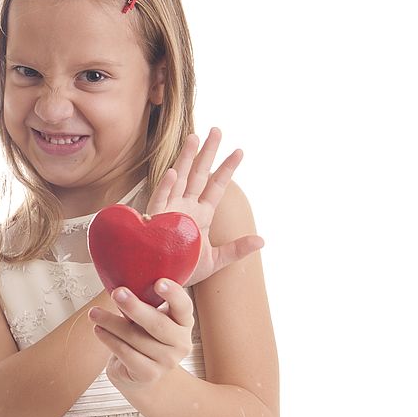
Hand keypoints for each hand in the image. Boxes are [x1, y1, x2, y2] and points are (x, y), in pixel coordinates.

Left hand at [89, 280, 193, 387]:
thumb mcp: (148, 316)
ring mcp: (167, 361)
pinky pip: (126, 353)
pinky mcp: (150, 374)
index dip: (173, 294)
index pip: (183, 306)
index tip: (159, 282)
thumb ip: (143, 301)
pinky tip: (98, 329)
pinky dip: (109, 339)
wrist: (141, 373)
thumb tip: (120, 278)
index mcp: (183, 321)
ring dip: (111, 323)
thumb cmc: (143, 335)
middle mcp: (181, 342)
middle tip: (116, 293)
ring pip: (136, 338)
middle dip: (135, 307)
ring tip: (94, 313)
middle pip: (158, 324)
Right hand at [145, 127, 263, 286]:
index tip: (240, 151)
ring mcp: (169, 211)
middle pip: (198, 174)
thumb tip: (262, 240)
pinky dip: (165, 186)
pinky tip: (173, 172)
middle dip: (207, 152)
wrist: (162, 285)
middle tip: (217, 130)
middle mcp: (185, 207)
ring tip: (194, 137)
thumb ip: (236, 249)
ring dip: (185, 159)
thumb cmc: (184, 270)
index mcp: (201, 214)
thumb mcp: (215, 261)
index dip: (227, 169)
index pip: (216, 186)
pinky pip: (160, 201)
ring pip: (179, 179)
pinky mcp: (155, 221)